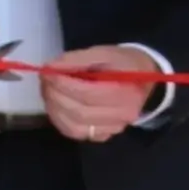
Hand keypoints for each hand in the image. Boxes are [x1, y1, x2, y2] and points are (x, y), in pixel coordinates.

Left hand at [41, 46, 159, 142]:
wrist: (143, 79)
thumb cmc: (123, 63)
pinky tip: (56, 105)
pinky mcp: (103, 136)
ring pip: (75, 127)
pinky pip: (75, 133)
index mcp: (127, 92)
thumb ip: (77, 59)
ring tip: (49, 91)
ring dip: (55, 109)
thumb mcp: (104, 52)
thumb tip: (50, 68)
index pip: (88, 94)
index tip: (48, 73)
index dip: (64, 85)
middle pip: (80, 112)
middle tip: (45, 81)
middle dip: (56, 96)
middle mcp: (123, 116)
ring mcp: (113, 129)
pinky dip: (60, 120)